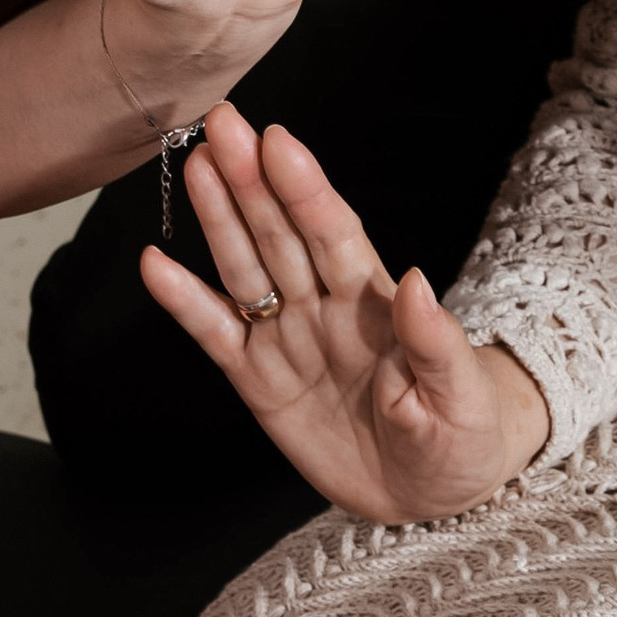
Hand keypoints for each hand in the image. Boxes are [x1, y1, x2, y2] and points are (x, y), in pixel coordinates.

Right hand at [143, 111, 552, 522]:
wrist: (432, 492)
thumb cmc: (462, 435)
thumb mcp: (461, 397)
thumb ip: (436, 342)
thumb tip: (421, 282)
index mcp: (375, 301)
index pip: (334, 233)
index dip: (305, 189)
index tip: (277, 141)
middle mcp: (325, 306)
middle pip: (280, 233)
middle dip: (251, 179)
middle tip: (222, 123)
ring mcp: (288, 338)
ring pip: (245, 268)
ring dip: (218, 218)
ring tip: (195, 165)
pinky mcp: (259, 380)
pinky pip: (216, 335)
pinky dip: (184, 302)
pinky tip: (154, 264)